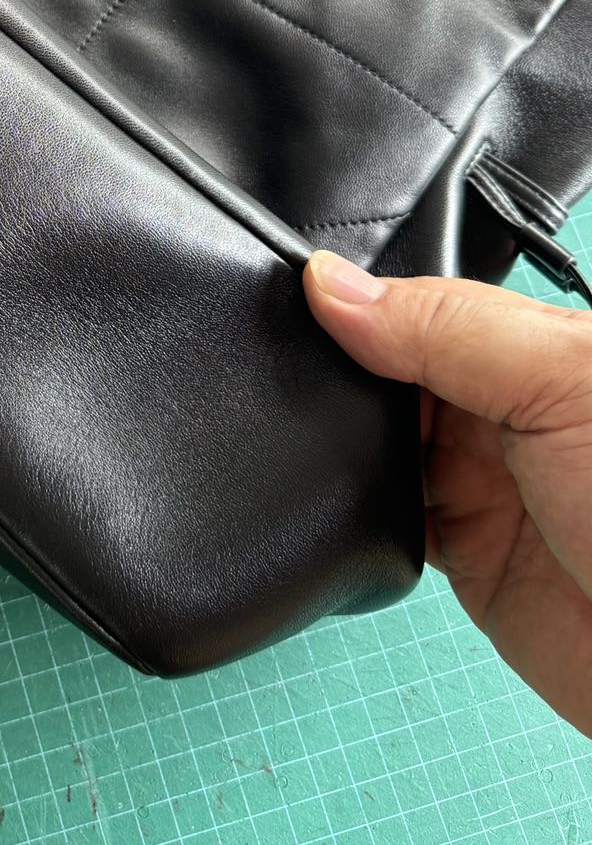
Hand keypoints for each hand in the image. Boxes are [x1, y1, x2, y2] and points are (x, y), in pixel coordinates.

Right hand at [304, 251, 591, 737]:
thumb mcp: (563, 379)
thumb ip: (448, 327)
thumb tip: (332, 285)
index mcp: (535, 344)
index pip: (419, 303)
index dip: (355, 302)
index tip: (290, 303)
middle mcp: (507, 408)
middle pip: (387, 372)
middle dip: (335, 374)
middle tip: (280, 376)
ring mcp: (486, 485)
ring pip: (375, 448)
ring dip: (335, 448)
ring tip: (300, 441)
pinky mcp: (467, 559)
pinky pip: (383, 523)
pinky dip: (348, 517)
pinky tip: (329, 503)